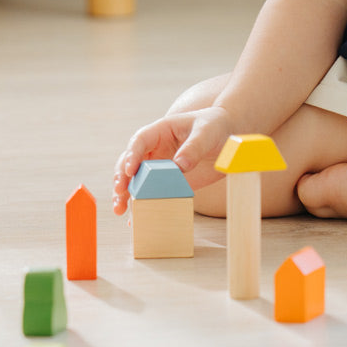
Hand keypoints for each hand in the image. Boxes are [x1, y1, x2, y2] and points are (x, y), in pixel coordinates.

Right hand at [111, 105, 235, 215]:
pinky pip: (152, 194)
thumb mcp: (206, 133)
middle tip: (119, 192)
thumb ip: (193, 148)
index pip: (139, 141)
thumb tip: (179, 166)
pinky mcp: (167, 183)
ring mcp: (158, 168)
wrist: (227, 139)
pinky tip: (134, 219)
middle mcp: (154, 150)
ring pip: (135, 181)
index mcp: (159, 132)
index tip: (129, 171)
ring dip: (126, 195)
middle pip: (129, 163)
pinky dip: (142, 206)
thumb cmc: (214, 127)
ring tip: (120, 209)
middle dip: (122, 178)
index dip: (132, 155)